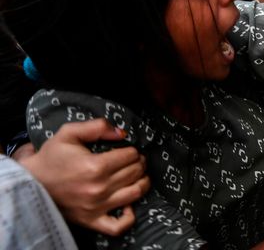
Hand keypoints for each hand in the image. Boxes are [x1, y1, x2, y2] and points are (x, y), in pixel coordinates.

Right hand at [19, 119, 149, 235]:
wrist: (31, 182)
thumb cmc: (51, 157)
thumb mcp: (69, 133)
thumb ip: (97, 126)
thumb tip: (122, 133)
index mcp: (96, 166)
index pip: (131, 156)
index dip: (133, 150)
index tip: (128, 150)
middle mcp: (99, 188)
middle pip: (135, 172)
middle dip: (139, 163)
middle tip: (134, 160)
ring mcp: (96, 207)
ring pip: (135, 193)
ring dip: (142, 182)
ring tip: (137, 176)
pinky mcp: (92, 221)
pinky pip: (119, 226)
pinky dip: (129, 216)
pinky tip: (128, 204)